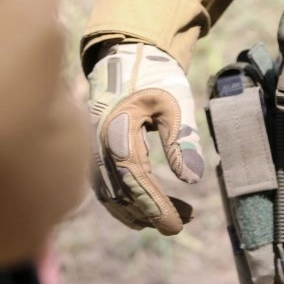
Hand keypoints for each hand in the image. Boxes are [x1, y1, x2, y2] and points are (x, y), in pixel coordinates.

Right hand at [87, 43, 203, 234]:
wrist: (125, 58)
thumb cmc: (154, 77)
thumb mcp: (175, 103)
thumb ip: (182, 140)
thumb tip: (193, 179)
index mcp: (116, 131)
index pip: (134, 180)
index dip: (154, 206)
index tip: (176, 225)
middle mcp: (96, 147)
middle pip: (120, 194)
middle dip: (150, 214)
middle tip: (182, 224)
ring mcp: (91, 152)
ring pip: (111, 196)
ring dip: (141, 212)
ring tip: (179, 216)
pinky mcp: (94, 156)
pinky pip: (107, 188)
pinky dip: (128, 202)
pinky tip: (152, 208)